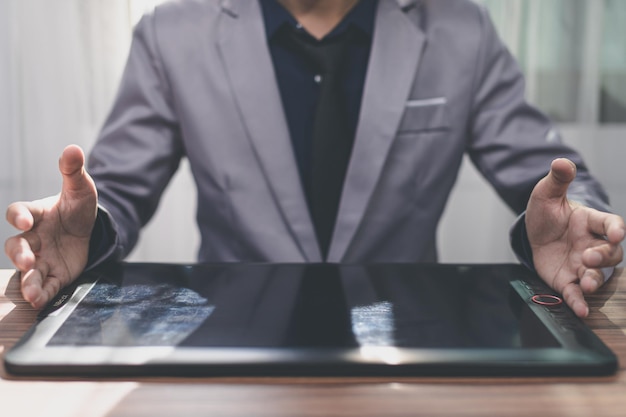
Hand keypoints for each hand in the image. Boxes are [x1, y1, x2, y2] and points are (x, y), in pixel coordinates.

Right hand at [4, 145, 97, 308]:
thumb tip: (73, 148)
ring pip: (27, 270)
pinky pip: (45, 285)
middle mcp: (33, 237)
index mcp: (37, 213)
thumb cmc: (78, 208)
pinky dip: (42, 293)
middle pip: (17, 246)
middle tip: (27, 260)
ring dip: (27, 280)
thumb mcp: (81, 189)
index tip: (23, 219)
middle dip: (19, 254)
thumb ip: (73, 171)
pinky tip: (41, 301)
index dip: (18, 215)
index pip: (18, 212)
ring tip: (31, 292)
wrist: (90, 230)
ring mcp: (42, 257)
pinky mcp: (54, 274)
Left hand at [526, 158, 624, 317]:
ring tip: (587, 284)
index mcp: (590, 222)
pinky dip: (579, 302)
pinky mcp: (567, 280)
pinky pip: (576, 294)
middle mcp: (592, 245)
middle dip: (603, 256)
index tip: (618, 233)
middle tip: (589, 256)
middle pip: (610, 254)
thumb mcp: (546, 194)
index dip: (616, 228)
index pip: (610, 224)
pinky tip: (581, 310)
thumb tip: (562, 161)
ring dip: (595, 280)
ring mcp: (581, 264)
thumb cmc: (547, 213)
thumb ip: (557, 179)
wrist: (532, 233)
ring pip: (597, 275)